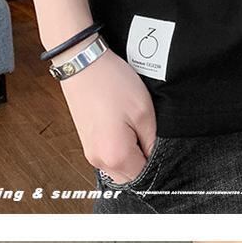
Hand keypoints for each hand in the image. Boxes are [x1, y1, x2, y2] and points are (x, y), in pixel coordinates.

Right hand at [59, 45, 156, 185]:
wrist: (82, 65)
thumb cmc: (111, 83)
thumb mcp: (144, 112)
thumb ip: (153, 142)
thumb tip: (155, 158)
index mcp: (115, 156)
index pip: (145, 177)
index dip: (157, 164)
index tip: (159, 146)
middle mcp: (99, 161)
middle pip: (130, 178)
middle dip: (143, 163)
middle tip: (149, 137)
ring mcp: (90, 153)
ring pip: (119, 169)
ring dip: (131, 157)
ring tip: (135, 130)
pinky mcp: (87, 144)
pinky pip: (109, 158)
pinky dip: (120, 150)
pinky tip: (124, 129)